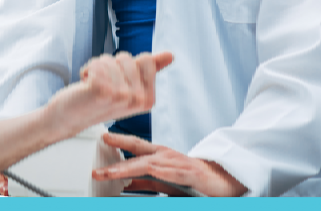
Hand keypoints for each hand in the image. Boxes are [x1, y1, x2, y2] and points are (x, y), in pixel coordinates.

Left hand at [46, 51, 172, 134]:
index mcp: (149, 99)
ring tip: (93, 85)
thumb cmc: (98, 99)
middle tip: (103, 84)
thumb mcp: (127, 86)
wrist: (69, 117)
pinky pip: (97, 64)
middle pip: (127, 57)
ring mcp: (122, 96)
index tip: (118, 80)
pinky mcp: (102, 91)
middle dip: (110, 64)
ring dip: (97, 67)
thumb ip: (149, 70)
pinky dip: (88, 69)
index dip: (126, 64)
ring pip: (110, 60)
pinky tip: (85, 84)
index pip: (146, 59)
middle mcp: (138, 100)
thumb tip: (170, 55)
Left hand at [93, 133, 247, 196]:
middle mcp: (166, 155)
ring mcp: (177, 163)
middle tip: (97, 166)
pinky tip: (145, 176)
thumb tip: (123, 183)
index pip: (135, 144)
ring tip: (111, 173)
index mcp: (159, 155)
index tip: (101, 138)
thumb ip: (144, 181)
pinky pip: (172, 175)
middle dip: (115, 158)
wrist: (223, 180)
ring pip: (149, 164)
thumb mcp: (163, 179)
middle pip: (137, 151)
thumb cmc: (191, 179)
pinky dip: (159, 174)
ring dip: (128, 168)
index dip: (118, 140)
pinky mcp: (190, 175)